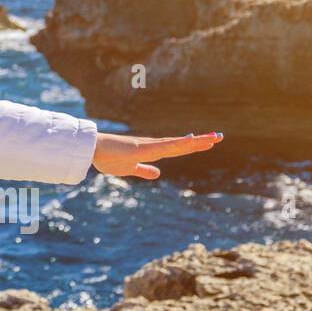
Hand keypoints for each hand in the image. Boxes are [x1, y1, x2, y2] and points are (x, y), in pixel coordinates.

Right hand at [92, 131, 221, 179]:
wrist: (92, 151)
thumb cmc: (107, 159)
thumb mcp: (130, 169)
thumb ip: (144, 170)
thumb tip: (158, 174)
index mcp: (151, 152)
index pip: (176, 149)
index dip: (192, 146)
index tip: (207, 143)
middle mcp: (154, 146)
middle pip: (182, 144)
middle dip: (200, 141)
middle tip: (219, 136)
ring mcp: (150, 146)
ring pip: (178, 143)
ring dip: (196, 141)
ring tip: (214, 137)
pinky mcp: (144, 147)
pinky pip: (166, 146)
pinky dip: (180, 143)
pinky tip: (191, 140)